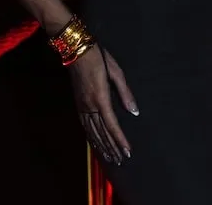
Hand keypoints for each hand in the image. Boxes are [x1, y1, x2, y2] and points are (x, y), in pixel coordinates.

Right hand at [68, 44, 137, 164]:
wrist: (76, 50)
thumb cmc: (100, 59)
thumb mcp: (117, 73)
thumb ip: (125, 94)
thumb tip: (135, 112)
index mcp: (100, 99)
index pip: (112, 125)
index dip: (120, 140)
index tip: (127, 151)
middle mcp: (89, 106)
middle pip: (102, 132)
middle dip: (112, 147)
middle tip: (122, 160)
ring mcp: (82, 106)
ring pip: (92, 132)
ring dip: (102, 145)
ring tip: (111, 157)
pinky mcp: (78, 104)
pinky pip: (85, 126)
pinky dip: (92, 137)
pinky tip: (96, 143)